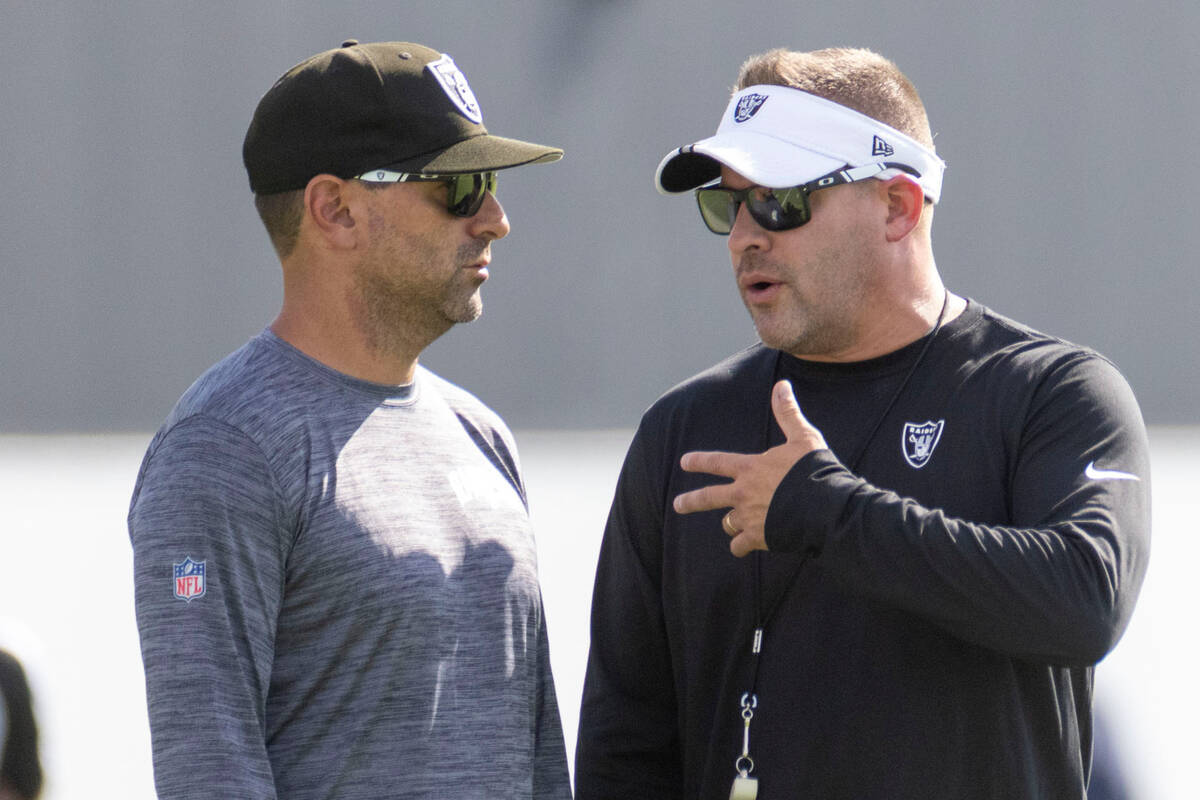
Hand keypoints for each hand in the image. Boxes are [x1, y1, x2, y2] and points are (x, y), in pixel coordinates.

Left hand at [672, 380, 827, 556]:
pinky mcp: (759, 538)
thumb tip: (782, 385)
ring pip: (727, 523)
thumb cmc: (815, 470)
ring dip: (730, 523)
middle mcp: (743, 493)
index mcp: (750, 468)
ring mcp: (749, 517)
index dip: (699, 461)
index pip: (717, 462)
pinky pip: (740, 546)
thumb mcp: (803, 438)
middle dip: (690, 501)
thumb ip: (787, 414)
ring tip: (733, 525)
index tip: (684, 463)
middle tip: (677, 505)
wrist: (826, 507)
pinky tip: (744, 547)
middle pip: (708, 498)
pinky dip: (741, 546)